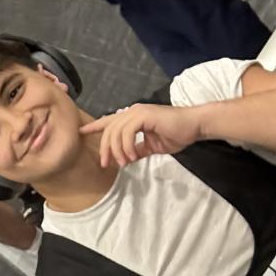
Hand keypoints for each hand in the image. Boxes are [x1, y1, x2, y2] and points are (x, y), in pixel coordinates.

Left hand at [80, 103, 204, 167]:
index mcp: (133, 117)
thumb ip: (138, 150)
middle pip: (108, 130)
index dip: (94, 126)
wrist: (194, 126)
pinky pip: (127, 132)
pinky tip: (133, 156)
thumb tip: (126, 159)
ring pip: (115, 132)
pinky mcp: (145, 115)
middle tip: (106, 164)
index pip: (109, 121)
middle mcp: (132, 112)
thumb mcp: (152, 146)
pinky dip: (127, 146)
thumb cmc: (177, 134)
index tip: (81, 132)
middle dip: (105, 149)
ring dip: (117, 151)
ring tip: (125, 163)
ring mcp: (138, 112)